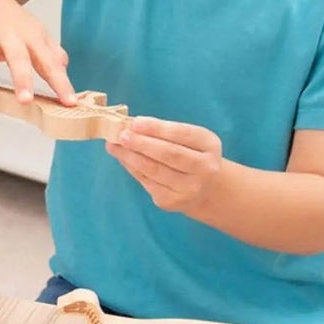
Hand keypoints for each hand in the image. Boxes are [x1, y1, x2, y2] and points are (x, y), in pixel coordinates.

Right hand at [0, 0, 74, 103]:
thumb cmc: (13, 24)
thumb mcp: (36, 34)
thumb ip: (51, 53)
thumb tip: (64, 68)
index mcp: (32, 37)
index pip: (48, 62)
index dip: (60, 82)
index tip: (69, 102)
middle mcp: (10, 34)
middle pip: (17, 56)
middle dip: (22, 78)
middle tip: (25, 99)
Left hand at [107, 117, 222, 211]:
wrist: (204, 190)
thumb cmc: (190, 155)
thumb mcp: (188, 139)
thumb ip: (164, 132)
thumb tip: (129, 125)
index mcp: (209, 145)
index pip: (183, 134)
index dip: (158, 128)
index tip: (136, 122)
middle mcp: (204, 168)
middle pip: (169, 154)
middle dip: (142, 143)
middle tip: (122, 135)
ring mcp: (189, 188)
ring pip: (154, 170)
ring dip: (131, 157)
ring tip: (114, 145)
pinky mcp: (171, 201)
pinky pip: (147, 181)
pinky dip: (132, 168)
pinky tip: (122, 158)